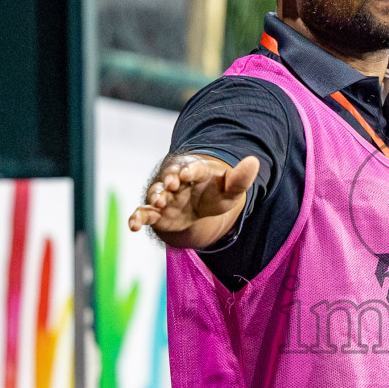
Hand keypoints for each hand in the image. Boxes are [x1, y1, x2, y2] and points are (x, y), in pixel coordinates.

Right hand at [127, 154, 259, 238]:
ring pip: (155, 193)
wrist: (198, 205)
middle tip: (172, 184)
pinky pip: (143, 213)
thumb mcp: (231, 189)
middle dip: (170, 180)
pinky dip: (136, 218)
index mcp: (196, 170)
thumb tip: (255, 161)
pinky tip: (133, 226)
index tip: (188, 173)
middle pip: (170, 177)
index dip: (191, 170)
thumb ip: (240, 178)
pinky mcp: (155, 212)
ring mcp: (164, 196)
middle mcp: (176, 181)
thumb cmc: (216, 194)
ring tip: (158, 201)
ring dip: (155, 195)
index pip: (194, 168)